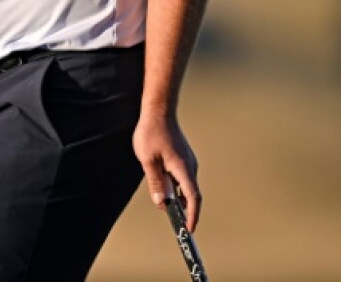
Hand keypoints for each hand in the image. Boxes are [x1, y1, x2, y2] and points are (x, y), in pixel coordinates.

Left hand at [133, 112, 200, 231]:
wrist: (159, 111)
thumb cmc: (152, 132)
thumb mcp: (148, 160)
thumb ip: (156, 182)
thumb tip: (162, 202)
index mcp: (183, 168)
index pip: (193, 197)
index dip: (192, 215)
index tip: (189, 229)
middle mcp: (190, 165)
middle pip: (190, 193)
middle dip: (183, 208)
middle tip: (174, 221)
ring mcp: (188, 161)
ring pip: (186, 185)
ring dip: (177, 195)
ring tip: (163, 200)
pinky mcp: (184, 157)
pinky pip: (183, 177)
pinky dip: (176, 186)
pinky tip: (164, 184)